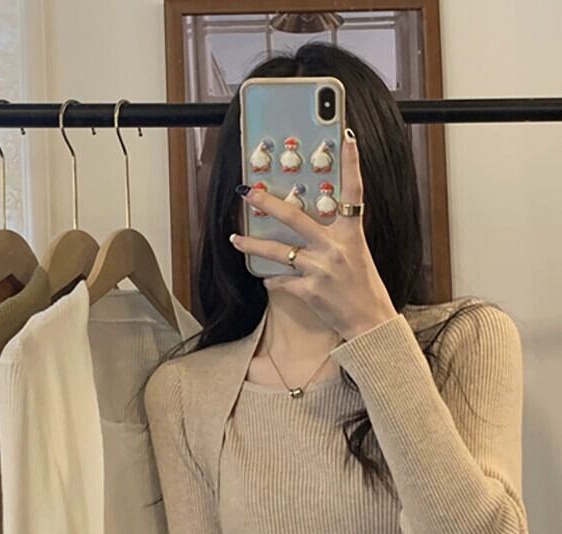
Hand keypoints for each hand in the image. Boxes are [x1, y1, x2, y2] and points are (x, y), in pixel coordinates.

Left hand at [229, 129, 398, 341]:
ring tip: (236, 240)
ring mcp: (320, 269)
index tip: (346, 138)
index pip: (354, 192)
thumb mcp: (357, 255)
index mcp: (352, 235)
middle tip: (248, 193)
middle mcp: (335, 248)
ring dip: (252, 245)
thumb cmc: (364, 289)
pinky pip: (281, 282)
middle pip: (295, 218)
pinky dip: (274, 281)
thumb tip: (309, 226)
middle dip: (267, 204)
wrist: (369, 322)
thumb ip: (336, 238)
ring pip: (277, 252)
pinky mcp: (308, 291)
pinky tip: (270, 280)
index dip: (352, 164)